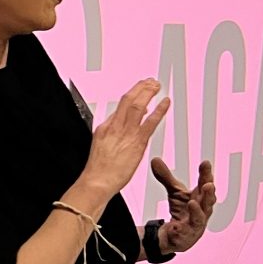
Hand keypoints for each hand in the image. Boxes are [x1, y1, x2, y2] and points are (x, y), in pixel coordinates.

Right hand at [79, 79, 169, 197]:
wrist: (97, 181)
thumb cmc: (98, 170)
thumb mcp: (100, 146)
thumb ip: (111, 133)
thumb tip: (119, 125)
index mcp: (105, 127)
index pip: (120, 106)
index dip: (132, 95)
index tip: (139, 89)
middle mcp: (115, 127)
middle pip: (128, 100)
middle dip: (140, 88)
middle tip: (150, 82)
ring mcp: (127, 133)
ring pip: (138, 106)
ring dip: (148, 93)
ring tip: (156, 85)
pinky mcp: (137, 142)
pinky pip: (150, 121)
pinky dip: (159, 110)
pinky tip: (165, 102)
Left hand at [152, 159, 216, 253]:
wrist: (174, 236)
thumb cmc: (182, 212)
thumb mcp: (174, 193)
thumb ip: (166, 177)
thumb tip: (155, 159)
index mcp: (201, 199)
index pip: (205, 184)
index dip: (206, 174)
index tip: (205, 163)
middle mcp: (202, 212)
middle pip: (208, 202)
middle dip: (209, 193)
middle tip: (208, 184)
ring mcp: (195, 226)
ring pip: (199, 218)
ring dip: (197, 211)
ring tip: (192, 202)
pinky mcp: (185, 238)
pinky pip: (183, 234)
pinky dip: (180, 230)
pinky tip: (175, 227)